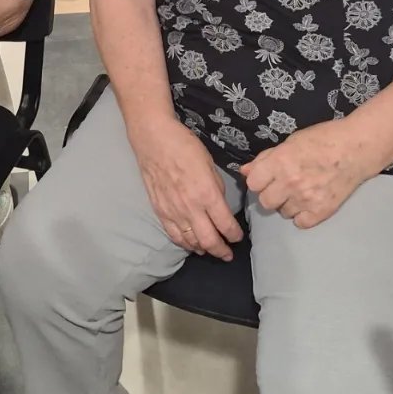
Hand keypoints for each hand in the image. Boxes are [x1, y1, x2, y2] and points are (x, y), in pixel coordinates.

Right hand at [129, 116, 243, 259]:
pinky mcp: (160, 211)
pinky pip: (174, 235)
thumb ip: (216, 187)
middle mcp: (190, 207)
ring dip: (203, 249)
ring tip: (210, 250)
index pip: (225, 224)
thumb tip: (219, 204)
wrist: (154, 140)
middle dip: (221, 251)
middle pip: (209, 240)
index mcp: (207, 193)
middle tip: (228, 254)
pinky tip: (191, 244)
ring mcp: (173, 212)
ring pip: (190, 242)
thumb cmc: (184, 145)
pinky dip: (185, 244)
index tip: (238, 237)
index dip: (234, 235)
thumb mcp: (209, 163)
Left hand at [240, 120, 376, 227]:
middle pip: (265, 202)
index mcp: (280, 162)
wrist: (357, 148)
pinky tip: (310, 202)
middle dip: (271, 194)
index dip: (258, 180)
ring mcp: (306, 199)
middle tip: (283, 186)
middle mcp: (290, 182)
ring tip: (300, 191)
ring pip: (282, 213)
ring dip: (287, 204)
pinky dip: (303, 214)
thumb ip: (266, 158)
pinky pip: (300, 222)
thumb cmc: (323, 139)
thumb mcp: (291, 142)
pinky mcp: (321, 211)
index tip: (266, 177)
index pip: (252, 183)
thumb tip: (244, 170)